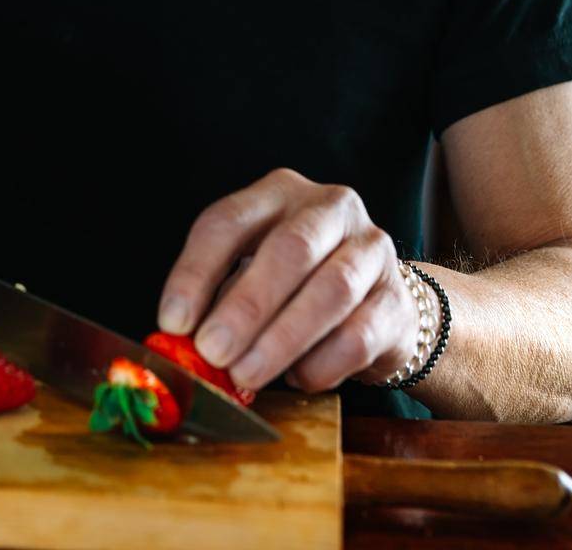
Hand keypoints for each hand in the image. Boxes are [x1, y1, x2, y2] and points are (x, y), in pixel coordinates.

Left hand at [157, 168, 418, 392]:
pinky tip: (297, 379)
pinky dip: (322, 363)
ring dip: (281, 339)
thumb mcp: (252, 271)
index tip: (173, 321)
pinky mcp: (397, 298)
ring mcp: (371, 248)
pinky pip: (360, 334)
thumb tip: (181, 339)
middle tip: (212, 352)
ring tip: (246, 375)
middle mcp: (329, 208)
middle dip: (246, 306)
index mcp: (278, 193)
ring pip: (330, 290)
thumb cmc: (297, 284)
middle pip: (288, 249)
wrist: (379, 302)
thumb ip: (220, 296)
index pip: (228, 221)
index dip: (196, 272)